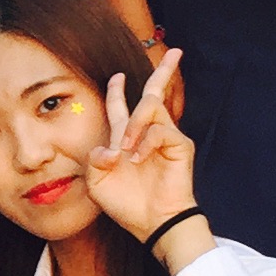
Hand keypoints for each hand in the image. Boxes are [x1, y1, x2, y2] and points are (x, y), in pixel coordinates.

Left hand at [82, 50, 198, 246]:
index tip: (117, 75)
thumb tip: (108, 147)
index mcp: (127, 138)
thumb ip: (94, 160)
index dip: (118, 89)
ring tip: (126, 149)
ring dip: (134, 123)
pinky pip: (160, 130)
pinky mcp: (180, 146)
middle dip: (165, 71)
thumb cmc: (126, 204)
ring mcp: (166, 138)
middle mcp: (148, 132)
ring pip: (152, 107)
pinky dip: (145, 142)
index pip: (123, 106)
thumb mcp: (97, 183)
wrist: (152, 223)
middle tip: (175, 52)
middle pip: (156, 93)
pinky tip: (138, 159)